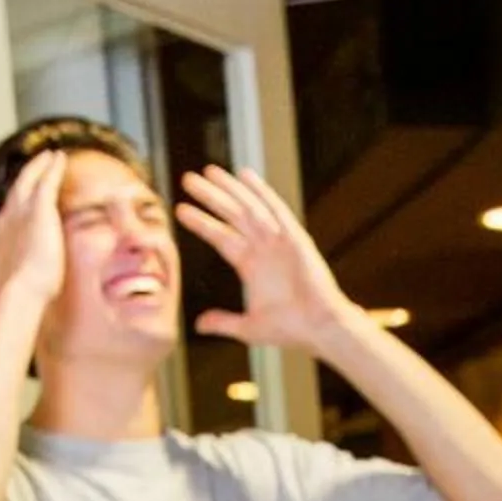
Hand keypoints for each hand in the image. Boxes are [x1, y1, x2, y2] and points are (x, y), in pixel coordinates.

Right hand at [0, 149, 67, 314]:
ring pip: (30, 179)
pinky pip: (47, 180)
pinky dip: (51, 167)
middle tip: (36, 166)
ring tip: (49, 156)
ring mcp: (22, 212)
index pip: (10, 214)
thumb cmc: (19, 299)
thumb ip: (2, 286)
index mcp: (3, 238)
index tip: (22, 197)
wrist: (21, 294)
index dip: (16, 203)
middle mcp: (8, 220)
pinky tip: (59, 158)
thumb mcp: (9, 287)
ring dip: (39, 166)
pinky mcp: (39, 209)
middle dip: (26, 177)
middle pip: (16, 190)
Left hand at [178, 164, 351, 351]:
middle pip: (230, 215)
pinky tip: (245, 175)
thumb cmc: (290, 329)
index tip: (180, 210)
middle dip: (209, 196)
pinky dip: (261, 192)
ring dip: (229, 189)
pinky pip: (276, 209)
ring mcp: (278, 241)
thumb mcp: (250, 328)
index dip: (200, 222)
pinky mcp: (295, 238)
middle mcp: (262, 248)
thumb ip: (224, 322)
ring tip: (208, 171)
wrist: (320, 327)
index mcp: (250, 265)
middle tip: (187, 179)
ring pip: (248, 207)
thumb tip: (198, 325)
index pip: (219, 236)